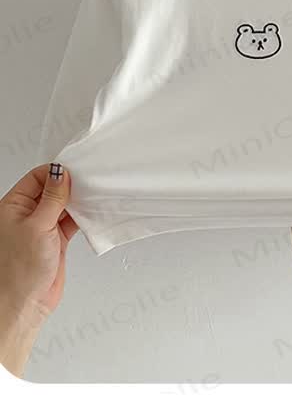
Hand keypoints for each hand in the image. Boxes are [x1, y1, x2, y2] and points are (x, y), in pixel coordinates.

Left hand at [0, 163, 77, 376]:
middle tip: (90, 181)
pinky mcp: (55, 240)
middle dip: (70, 185)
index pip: (37, 177)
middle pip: (51, 189)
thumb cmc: (18, 271)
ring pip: (64, 205)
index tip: (76, 171)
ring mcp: (41, 228)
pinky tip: (92, 213)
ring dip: (78, 201)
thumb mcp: (37, 225)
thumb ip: (52, 197)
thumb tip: (60, 173)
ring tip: (94, 196)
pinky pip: (72, 220)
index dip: (56, 172)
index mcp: (12, 207)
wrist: (24, 305)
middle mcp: (26, 215)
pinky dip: (83, 216)